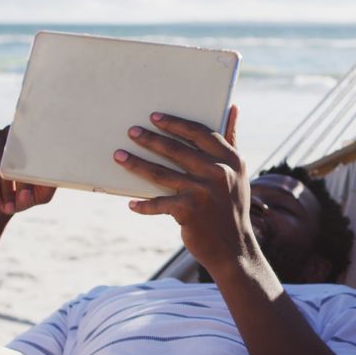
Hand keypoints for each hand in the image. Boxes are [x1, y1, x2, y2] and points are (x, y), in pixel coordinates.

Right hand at [0, 126, 54, 223]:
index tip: (44, 184)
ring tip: (8, 205)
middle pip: (21, 152)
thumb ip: (43, 192)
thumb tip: (29, 192)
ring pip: (2, 158)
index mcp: (30, 140)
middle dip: (23, 179)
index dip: (42, 165)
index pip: (40, 145)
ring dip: (5, 185)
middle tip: (25, 199)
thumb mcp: (35, 197)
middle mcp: (11, 133)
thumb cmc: (16, 196)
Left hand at [114, 106, 255, 275]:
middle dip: (150, 139)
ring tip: (119, 156)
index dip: (175, 124)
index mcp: (230, 159)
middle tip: (131, 131)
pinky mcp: (189, 211)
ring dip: (136, 164)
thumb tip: (233, 106)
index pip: (198, 133)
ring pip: (161, 173)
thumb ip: (232, 140)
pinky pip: (159, 203)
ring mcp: (203, 192)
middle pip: (176, 149)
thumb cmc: (231, 206)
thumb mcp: (237, 172)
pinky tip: (131, 204)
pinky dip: (144, 205)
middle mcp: (218, 172)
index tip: (155, 117)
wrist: (234, 248)